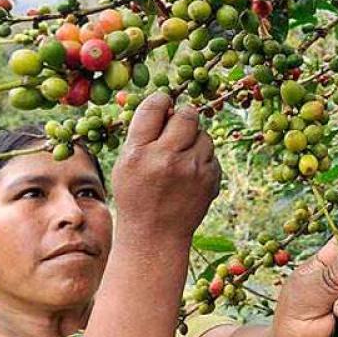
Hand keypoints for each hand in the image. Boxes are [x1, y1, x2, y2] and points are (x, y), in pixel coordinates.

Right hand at [112, 93, 220, 242]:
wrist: (156, 235)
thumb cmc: (136, 195)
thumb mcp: (125, 164)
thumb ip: (143, 133)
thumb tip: (168, 104)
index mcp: (139, 152)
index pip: (155, 106)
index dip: (161, 100)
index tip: (163, 104)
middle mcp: (167, 159)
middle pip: (187, 114)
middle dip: (183, 116)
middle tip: (176, 127)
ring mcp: (193, 170)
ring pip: (204, 134)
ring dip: (194, 139)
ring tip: (181, 157)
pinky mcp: (211, 180)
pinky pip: (212, 154)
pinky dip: (203, 159)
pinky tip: (188, 174)